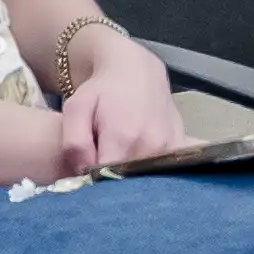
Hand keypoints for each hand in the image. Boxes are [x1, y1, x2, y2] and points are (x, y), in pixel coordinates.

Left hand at [50, 37, 189, 171]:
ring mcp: (169, 147)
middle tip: (99, 167)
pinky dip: (149, 170)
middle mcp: (152, 147)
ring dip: (130, 176)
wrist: (136, 69)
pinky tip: (137, 158)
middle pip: (126, 182)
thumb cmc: (102, 89)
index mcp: (124, 139)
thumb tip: (82, 174)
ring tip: (117, 160)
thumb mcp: (76, 108)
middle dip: (111, 182)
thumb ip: (74, 143)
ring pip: (144, 177)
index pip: (105, 181)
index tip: (85, 178)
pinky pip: (162, 169)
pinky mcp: (179, 146)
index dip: (92, 184)